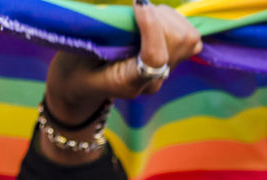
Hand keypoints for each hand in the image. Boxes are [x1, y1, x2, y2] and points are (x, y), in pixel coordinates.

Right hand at [41, 1, 201, 161]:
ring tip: (145, 13)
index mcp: (128, 82)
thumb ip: (102, 32)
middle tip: (137, 7)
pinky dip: (177, 22)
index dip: (151, 25)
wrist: (80, 84)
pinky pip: (190, 40)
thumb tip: (136, 8)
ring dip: (169, 18)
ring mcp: (164, 73)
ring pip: (188, 40)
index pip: (155, 57)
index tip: (137, 2)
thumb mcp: (79, 49)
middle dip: (160, 18)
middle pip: (177, 43)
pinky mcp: (171, 62)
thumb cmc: (75, 65)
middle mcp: (152, 81)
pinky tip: (157, 20)